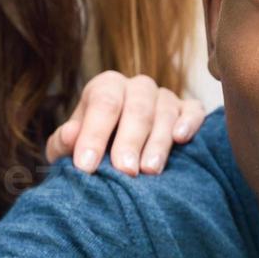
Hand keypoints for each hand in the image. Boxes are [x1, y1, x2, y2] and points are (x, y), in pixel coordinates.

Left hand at [45, 72, 206, 175]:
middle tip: (124, 170)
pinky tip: (181, 138)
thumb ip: (64, 143)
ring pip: (165, 112)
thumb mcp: (70, 148)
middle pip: (137, 107)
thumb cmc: (92, 150)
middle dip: (130, 140)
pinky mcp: (189, 110)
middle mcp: (137, 87)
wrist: (116, 154)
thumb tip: (70, 136)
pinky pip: (194, 110)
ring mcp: (165, 97)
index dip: (94, 133)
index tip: (86, 165)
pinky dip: (190, 122)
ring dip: (158, 141)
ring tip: (150, 170)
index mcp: (106, 87)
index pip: (103, 103)